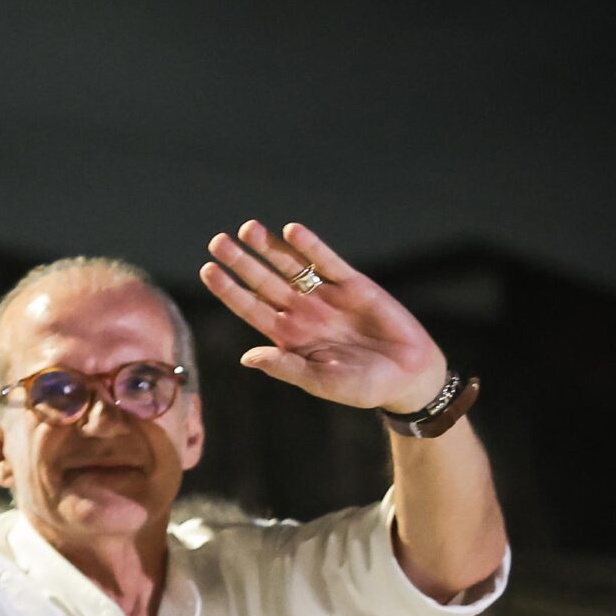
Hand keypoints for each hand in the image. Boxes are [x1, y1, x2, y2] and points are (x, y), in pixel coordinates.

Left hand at [201, 221, 449, 412]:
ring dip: (270, 247)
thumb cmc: (361, 385)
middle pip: (264, 281)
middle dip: (242, 261)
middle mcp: (301, 312)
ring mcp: (326, 296)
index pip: (250, 308)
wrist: (407, 376)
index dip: (229, 289)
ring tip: (248, 229)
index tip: (208, 270)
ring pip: (291, 266)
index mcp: (288, 336)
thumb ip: (286, 367)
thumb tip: (247, 357)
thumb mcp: (320, 380)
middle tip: (217, 241)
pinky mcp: (353, 284)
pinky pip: (328, 262)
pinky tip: (292, 231)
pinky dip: (311, 246)